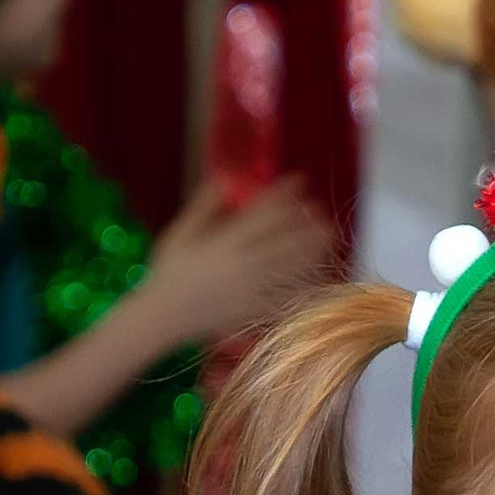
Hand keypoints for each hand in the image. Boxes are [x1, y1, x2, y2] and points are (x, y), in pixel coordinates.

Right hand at [139, 175, 332, 348]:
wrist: (164, 316)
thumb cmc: (169, 272)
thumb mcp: (180, 233)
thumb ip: (204, 206)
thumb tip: (226, 178)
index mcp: (224, 243)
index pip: (262, 214)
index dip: (283, 196)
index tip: (299, 181)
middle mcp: (242, 265)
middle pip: (282, 241)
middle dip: (305, 224)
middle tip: (323, 211)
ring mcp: (250, 289)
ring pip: (288, 266)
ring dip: (311, 250)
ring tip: (330, 237)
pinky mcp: (253, 310)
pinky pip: (283, 296)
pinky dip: (302, 284)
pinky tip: (317, 273)